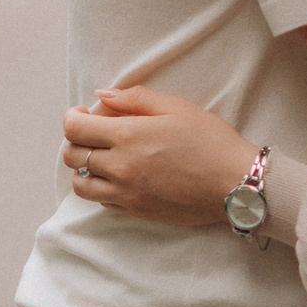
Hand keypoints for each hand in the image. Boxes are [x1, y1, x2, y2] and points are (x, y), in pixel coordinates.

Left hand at [61, 85, 260, 227]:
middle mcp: (120, 167)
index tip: (82, 114)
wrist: (235, 183)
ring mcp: (126, 193)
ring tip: (102, 157)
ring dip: (84, 168)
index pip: (74, 129)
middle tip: (93, 133)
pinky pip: (101, 201)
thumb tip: (103, 95)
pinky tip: (120, 176)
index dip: (72, 118)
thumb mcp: (176, 107)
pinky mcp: (136, 211)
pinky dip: (101, 187)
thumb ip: (135, 98)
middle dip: (76, 141)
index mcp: (128, 136)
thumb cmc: (210, 140)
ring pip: (80, 185)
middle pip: (72, 156)